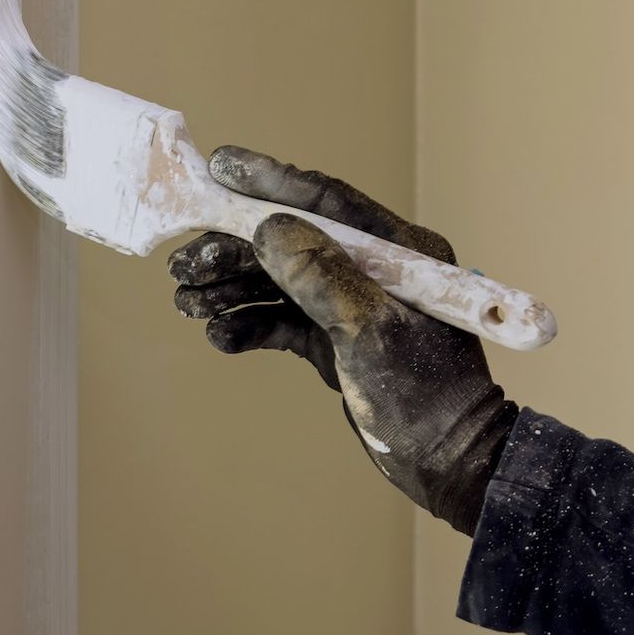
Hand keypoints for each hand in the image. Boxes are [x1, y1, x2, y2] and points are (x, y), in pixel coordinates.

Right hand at [167, 147, 517, 534]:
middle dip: (233, 249)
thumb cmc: (426, 397)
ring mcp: (349, 303)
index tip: (218, 167)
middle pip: (288, 240)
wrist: (450, 467)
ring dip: (231, 288)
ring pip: (276, 279)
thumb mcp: (371, 331)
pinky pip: (280, 319)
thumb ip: (320, 275)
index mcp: (396, 250)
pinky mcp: (332, 338)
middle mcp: (370, 268)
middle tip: (184, 262)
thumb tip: (269, 226)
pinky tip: (220, 336)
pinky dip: (248, 324)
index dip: (270, 182)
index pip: (325, 200)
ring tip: (187, 302)